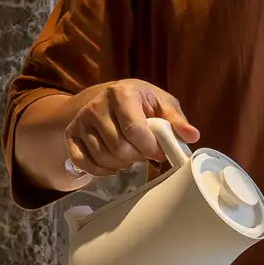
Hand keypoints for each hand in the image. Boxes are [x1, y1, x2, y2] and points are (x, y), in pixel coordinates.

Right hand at [63, 79, 198, 177]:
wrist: (110, 97)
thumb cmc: (142, 101)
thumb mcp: (162, 103)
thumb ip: (177, 120)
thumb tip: (192, 136)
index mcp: (122, 93)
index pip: (135, 130)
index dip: (151, 148)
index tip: (160, 153)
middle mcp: (96, 105)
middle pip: (118, 147)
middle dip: (137, 157)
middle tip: (145, 154)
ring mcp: (81, 120)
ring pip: (103, 157)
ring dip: (122, 164)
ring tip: (131, 156)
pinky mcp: (71, 134)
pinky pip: (83, 162)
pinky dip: (100, 171)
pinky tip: (113, 165)